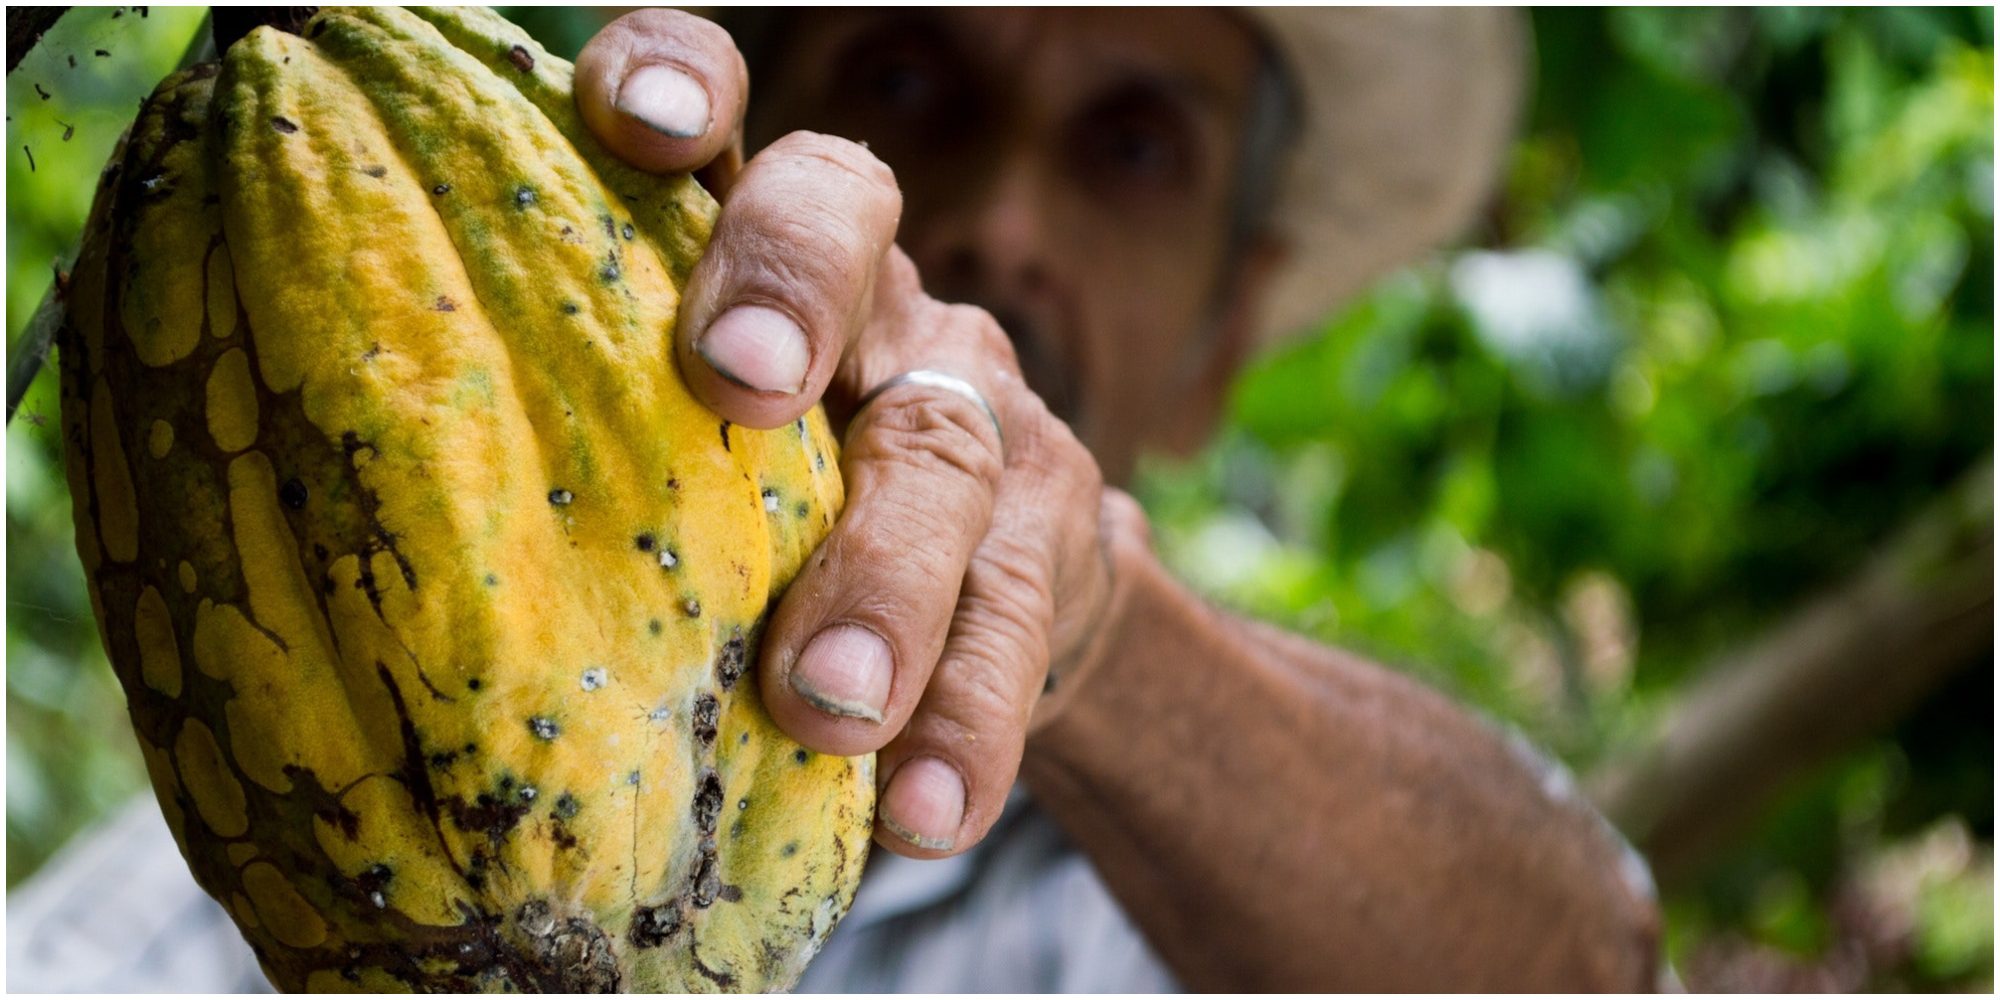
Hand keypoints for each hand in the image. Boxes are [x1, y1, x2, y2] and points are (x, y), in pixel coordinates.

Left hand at [576, 11, 1140, 857]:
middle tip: (735, 382)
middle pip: (848, 227)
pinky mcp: (1055, 542)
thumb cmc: (763, 525)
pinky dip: (968, 724)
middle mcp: (873, 301)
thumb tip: (313, 524)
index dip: (681, 81)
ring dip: (885, 579)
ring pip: (945, 455)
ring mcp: (975, 412)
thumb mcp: (674, 459)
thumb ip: (577, 441)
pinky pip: (1018, 626)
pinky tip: (926, 816)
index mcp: (750, 258)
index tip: (631, 119)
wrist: (993, 596)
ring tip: (827, 704)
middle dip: (791, 288)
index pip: (722, 119)